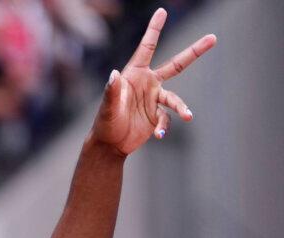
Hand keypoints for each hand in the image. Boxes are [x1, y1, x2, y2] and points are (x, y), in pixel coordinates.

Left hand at [91, 8, 215, 155]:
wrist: (109, 144)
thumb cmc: (104, 122)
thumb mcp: (108, 107)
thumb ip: (112, 91)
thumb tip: (113, 74)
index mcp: (135, 75)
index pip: (147, 48)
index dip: (154, 29)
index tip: (162, 11)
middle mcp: (148, 84)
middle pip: (176, 65)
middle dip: (195, 51)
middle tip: (213, 38)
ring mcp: (154, 99)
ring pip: (175, 98)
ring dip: (182, 108)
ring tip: (188, 116)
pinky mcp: (157, 116)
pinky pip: (166, 119)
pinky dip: (165, 127)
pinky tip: (158, 135)